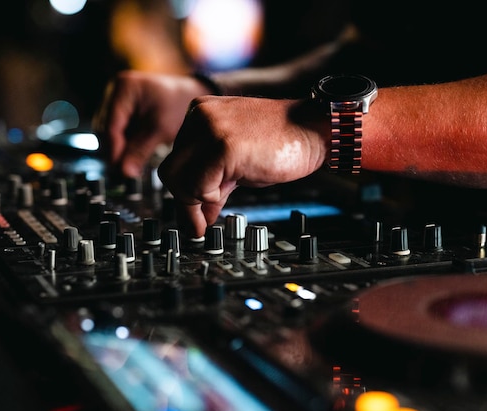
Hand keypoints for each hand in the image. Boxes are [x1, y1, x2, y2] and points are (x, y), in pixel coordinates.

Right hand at [95, 70, 213, 177]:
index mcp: (125, 87)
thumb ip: (141, 151)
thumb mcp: (161, 129)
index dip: (114, 150)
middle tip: (126, 171)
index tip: (120, 169)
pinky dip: (123, 144)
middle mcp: (114, 91)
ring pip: (108, 132)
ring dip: (118, 149)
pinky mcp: (118, 111)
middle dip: (115, 151)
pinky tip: (132, 156)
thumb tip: (126, 172)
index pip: (111, 125)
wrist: (185, 96)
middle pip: (105, 129)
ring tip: (131, 165)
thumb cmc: (177, 105)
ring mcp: (114, 100)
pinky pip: (115, 132)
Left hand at [158, 95, 328, 237]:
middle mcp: (201, 116)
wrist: (315, 130)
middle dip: (184, 201)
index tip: (195, 214)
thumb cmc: (284, 143)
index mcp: (201, 113)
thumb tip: (196, 213)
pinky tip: (219, 203)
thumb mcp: (238, 163)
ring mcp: (210, 128)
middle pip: (171, 170)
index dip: (185, 191)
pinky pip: (199, 184)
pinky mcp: (223, 146)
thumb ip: (214, 182)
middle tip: (199, 222)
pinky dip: (205, 201)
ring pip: (179, 179)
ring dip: (193, 204)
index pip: (176, 159)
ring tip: (209, 216)